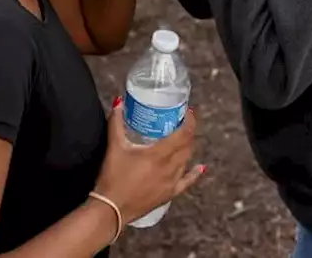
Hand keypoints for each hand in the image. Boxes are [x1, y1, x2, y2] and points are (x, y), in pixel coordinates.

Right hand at [94, 101, 203, 224]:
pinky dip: (194, 173)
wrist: (112, 208)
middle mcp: (170, 168)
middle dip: (187, 132)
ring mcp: (171, 182)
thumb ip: (116, 122)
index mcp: (159, 154)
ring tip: (181, 138)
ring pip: (187, 160)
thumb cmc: (113, 177)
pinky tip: (200, 168)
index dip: (189, 121)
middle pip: (187, 146)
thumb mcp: (114, 146)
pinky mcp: (169, 194)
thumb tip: (118, 103)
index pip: (183, 134)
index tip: (187, 112)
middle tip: (180, 121)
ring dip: (187, 147)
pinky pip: (187, 181)